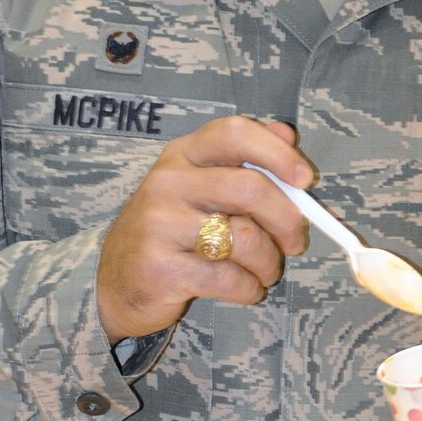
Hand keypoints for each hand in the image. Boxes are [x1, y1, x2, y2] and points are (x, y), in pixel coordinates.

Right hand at [97, 117, 313, 342]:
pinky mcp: (163, 269)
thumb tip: (285, 132)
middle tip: (294, 241)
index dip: (277, 153)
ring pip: (246, 239)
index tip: (306, 178)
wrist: (116, 283)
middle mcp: (168, 183)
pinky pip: (231, 278)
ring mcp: (161, 226)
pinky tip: (245, 288)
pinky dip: (250, 288)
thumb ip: (241, 158)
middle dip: (287, 220)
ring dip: (269, 263)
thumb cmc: (169, 232)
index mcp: (182, 155)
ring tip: (264, 270)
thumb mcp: (198, 185)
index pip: (234, 133)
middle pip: (250, 189)